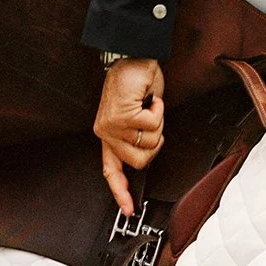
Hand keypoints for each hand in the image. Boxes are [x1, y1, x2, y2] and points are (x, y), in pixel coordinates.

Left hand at [93, 57, 164, 215]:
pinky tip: (149, 98)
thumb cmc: (137, 82)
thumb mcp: (137, 114)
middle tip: (152, 121)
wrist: (133, 56)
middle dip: (156, 142)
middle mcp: (106, 134)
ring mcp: (112, 126)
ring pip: (149, 144)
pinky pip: (153, 125)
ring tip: (148, 106)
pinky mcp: (121, 116)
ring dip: (158, 124)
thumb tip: (151, 149)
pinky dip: (158, 109)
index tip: (128, 209)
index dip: (121, 192)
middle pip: (141, 162)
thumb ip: (139, 134)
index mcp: (109, 136)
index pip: (111, 171)